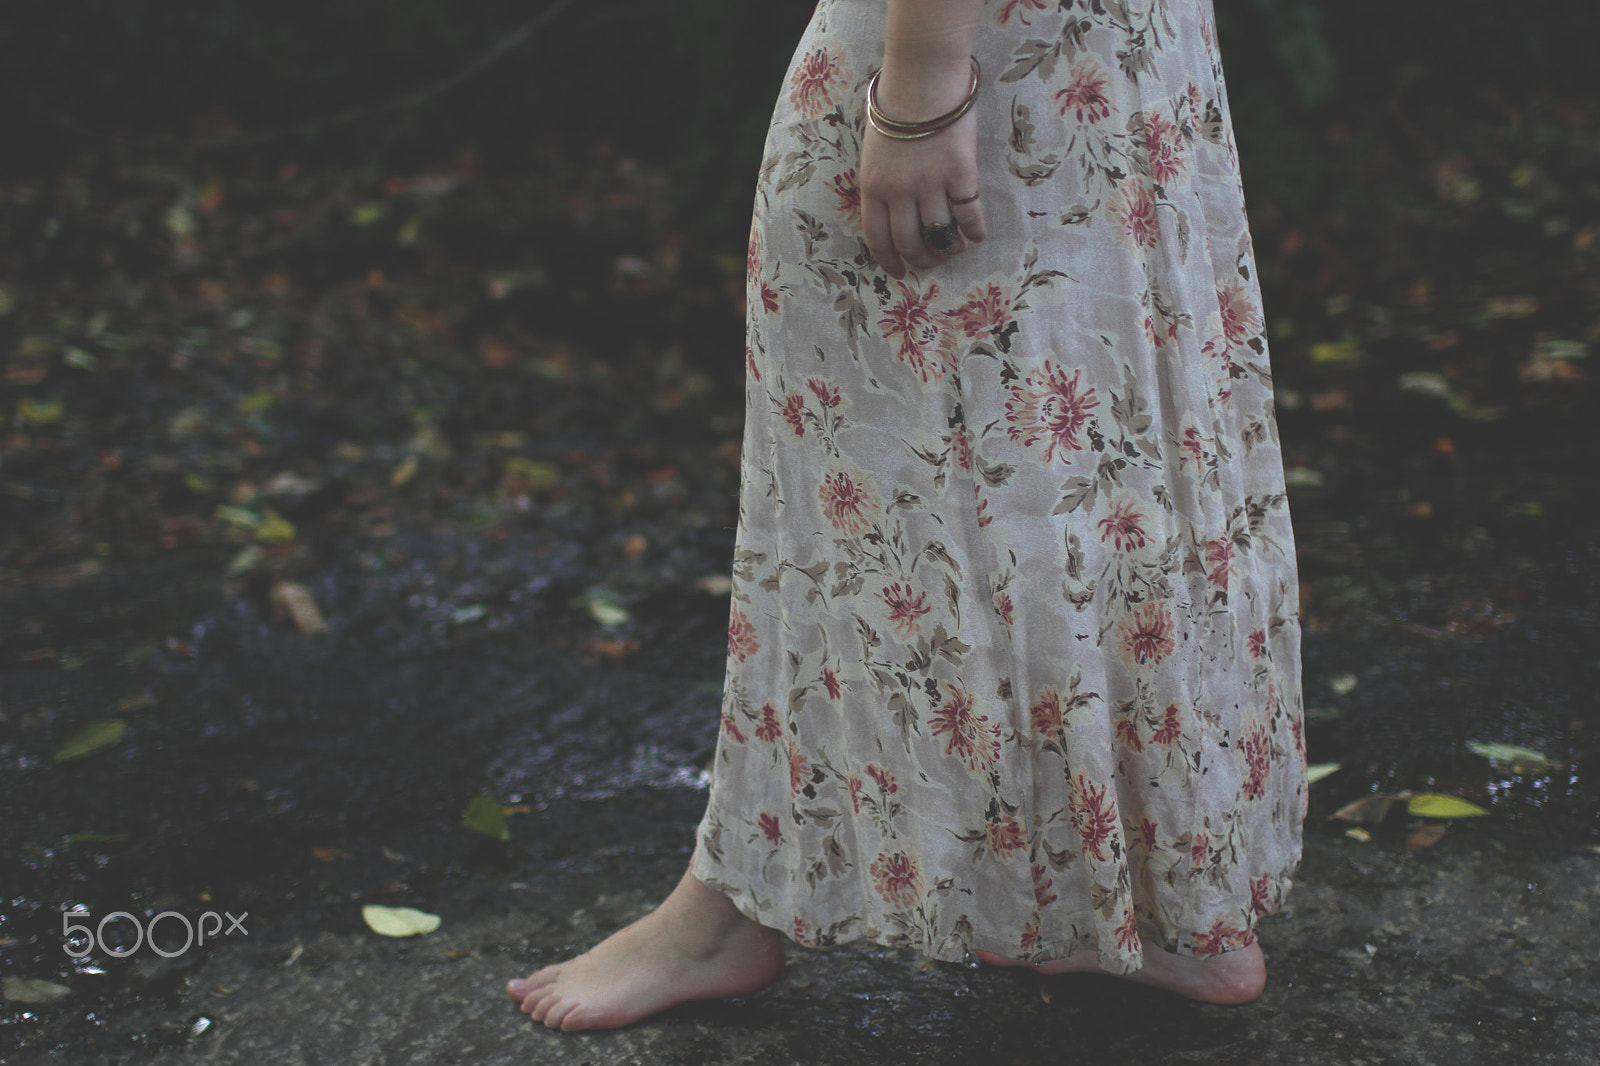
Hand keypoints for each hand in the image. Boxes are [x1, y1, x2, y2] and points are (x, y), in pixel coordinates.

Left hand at [860, 83, 987, 278]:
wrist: (923, 78)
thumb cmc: (897, 108)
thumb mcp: (874, 151)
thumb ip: (880, 183)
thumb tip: (893, 214)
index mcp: (872, 187)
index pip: (877, 238)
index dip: (889, 261)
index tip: (899, 273)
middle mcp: (899, 192)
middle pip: (910, 242)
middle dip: (922, 260)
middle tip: (932, 262)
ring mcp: (931, 185)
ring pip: (940, 234)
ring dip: (949, 248)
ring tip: (956, 249)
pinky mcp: (961, 174)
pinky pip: (969, 214)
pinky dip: (974, 231)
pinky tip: (977, 236)